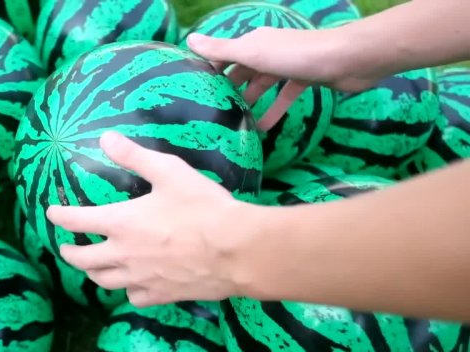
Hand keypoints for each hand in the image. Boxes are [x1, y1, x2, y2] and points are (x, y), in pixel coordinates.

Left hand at [46, 132, 261, 307]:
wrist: (236, 251)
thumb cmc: (204, 207)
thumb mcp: (169, 172)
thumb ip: (135, 156)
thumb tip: (105, 138)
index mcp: (121, 223)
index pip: (77, 221)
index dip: (60, 216)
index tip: (51, 213)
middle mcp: (123, 255)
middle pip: (82, 260)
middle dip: (69, 252)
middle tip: (65, 248)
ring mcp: (140, 278)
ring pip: (104, 281)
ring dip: (93, 273)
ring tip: (92, 268)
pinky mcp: (160, 295)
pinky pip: (133, 297)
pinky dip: (127, 290)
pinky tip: (132, 285)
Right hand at [186, 28, 381, 129]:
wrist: (347, 60)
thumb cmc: (297, 55)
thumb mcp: (253, 53)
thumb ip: (221, 50)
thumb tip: (189, 38)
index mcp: (254, 42)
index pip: (225, 54)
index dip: (210, 69)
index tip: (195, 90)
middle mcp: (268, 51)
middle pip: (242, 70)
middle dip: (228, 89)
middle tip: (212, 112)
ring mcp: (287, 65)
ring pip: (262, 85)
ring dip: (249, 102)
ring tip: (234, 123)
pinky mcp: (304, 79)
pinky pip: (283, 97)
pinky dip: (273, 111)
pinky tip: (263, 129)